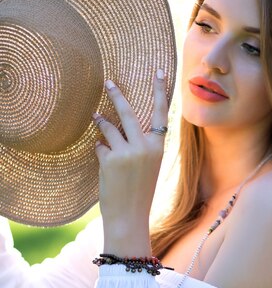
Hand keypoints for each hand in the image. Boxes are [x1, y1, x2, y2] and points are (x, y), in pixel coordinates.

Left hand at [92, 70, 167, 254]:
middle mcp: (145, 147)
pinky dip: (99, 150)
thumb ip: (138, 146)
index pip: (161, 113)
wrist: (130, 216)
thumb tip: (116, 127)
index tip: (160, 71)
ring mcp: (127, 152)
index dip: (160, 91)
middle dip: (116, 95)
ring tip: (95, 117)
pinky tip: (103, 162)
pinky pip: (100, 146)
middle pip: (128, 112)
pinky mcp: (110, 159)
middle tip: (108, 82)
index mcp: (158, 148)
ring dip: (100, 122)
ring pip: (108, 127)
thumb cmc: (139, 192)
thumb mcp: (147, 167)